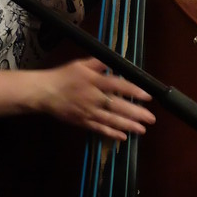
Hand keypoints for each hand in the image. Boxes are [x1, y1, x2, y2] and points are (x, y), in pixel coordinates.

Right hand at [38, 58, 154, 140]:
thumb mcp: (80, 65)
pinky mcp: (83, 122)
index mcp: (93, 81)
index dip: (133, 90)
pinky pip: (99, 129)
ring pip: (111, 120)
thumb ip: (98, 63)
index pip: (117, 84)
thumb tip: (115, 59)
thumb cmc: (63, 76)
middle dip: (136, 113)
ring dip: (128, 125)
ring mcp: (88, 111)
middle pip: (117, 105)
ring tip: (142, 129)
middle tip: (151, 118)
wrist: (45, 92)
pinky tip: (123, 137)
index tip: (147, 95)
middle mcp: (93, 97)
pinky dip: (111, 134)